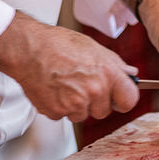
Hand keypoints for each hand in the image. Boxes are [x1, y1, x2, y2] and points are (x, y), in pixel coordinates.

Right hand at [0, 12, 139, 121]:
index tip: (118, 98)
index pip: (129, 100)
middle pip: (104, 111)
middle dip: (95, 102)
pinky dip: (58, 106)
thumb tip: (129, 74)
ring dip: (75, 105)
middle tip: (81, 85)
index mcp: (107, 74)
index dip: (123, 99)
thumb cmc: (58, 44)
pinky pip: (63, 116)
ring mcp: (75, 104)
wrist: (29, 49)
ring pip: (82, 115)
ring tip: (65, 84)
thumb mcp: (94, 47)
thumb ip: (114, 64)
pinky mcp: (57, 112)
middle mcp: (94, 91)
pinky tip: (54, 89)